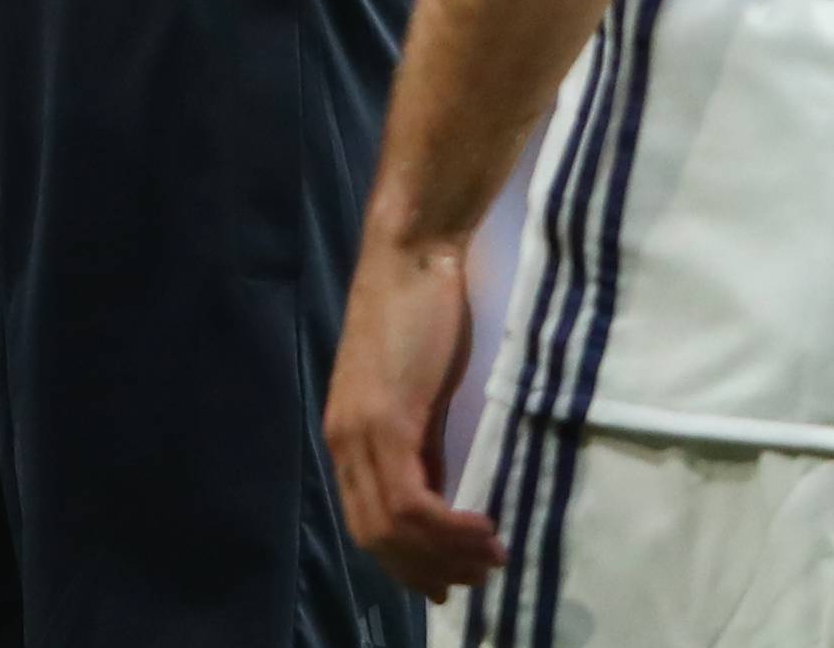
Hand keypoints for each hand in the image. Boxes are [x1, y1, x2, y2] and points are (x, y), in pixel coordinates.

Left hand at [324, 232, 504, 601]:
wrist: (412, 251)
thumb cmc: (421, 312)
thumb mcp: (418, 395)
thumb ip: (420, 446)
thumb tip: (439, 498)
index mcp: (346, 435)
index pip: (365, 525)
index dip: (407, 563)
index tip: (448, 582)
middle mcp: (343, 440)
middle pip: (375, 538)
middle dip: (428, 570)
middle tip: (477, 578)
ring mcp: (360, 431)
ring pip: (394, 529)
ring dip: (447, 555)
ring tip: (491, 558)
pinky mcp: (386, 419)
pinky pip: (412, 502)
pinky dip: (449, 529)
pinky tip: (484, 529)